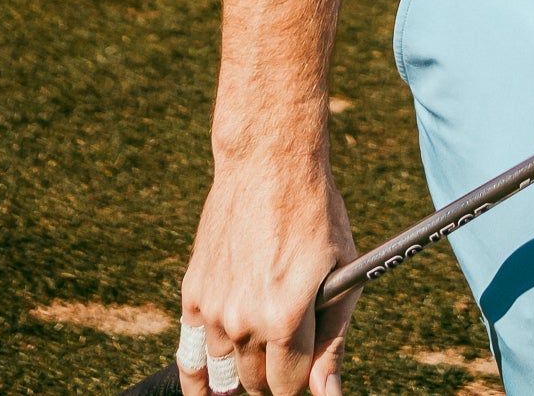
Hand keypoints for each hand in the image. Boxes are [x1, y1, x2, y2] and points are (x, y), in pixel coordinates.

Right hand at [180, 156, 356, 395]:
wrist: (269, 162)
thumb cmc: (315, 213)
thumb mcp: (342, 272)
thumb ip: (333, 340)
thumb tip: (328, 395)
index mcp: (285, 316)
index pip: (290, 385)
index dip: (305, 379)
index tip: (309, 363)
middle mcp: (242, 319)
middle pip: (257, 383)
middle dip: (276, 371)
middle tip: (290, 344)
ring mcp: (213, 308)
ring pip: (227, 372)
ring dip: (245, 363)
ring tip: (260, 343)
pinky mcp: (193, 293)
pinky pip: (190, 356)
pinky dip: (201, 377)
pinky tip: (209, 389)